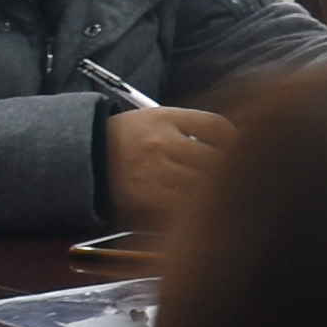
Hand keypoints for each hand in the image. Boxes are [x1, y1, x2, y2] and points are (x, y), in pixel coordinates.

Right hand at [103, 102, 232, 225]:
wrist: (85, 154)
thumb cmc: (127, 137)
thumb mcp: (156, 117)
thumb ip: (191, 127)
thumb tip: (234, 143)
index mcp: (166, 117)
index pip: (215, 126)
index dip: (235, 141)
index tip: (241, 151)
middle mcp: (160, 142)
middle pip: (213, 159)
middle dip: (230, 171)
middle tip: (240, 179)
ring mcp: (152, 170)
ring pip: (200, 185)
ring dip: (214, 192)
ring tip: (222, 197)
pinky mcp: (143, 196)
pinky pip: (180, 206)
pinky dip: (193, 209)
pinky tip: (197, 209)